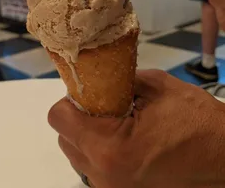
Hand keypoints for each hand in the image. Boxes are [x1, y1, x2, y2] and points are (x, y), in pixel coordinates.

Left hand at [48, 70, 224, 187]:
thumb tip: (98, 80)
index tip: (87, 93)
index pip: (59, 118)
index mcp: (109, 147)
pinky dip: (100, 152)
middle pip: (64, 138)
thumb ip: (119, 80)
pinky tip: (125, 141)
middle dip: (78, 119)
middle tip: (102, 106)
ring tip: (116, 124)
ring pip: (77, 155)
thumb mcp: (157, 87)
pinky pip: (94, 168)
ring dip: (88, 136)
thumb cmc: (196, 122)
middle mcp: (103, 175)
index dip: (70, 100)